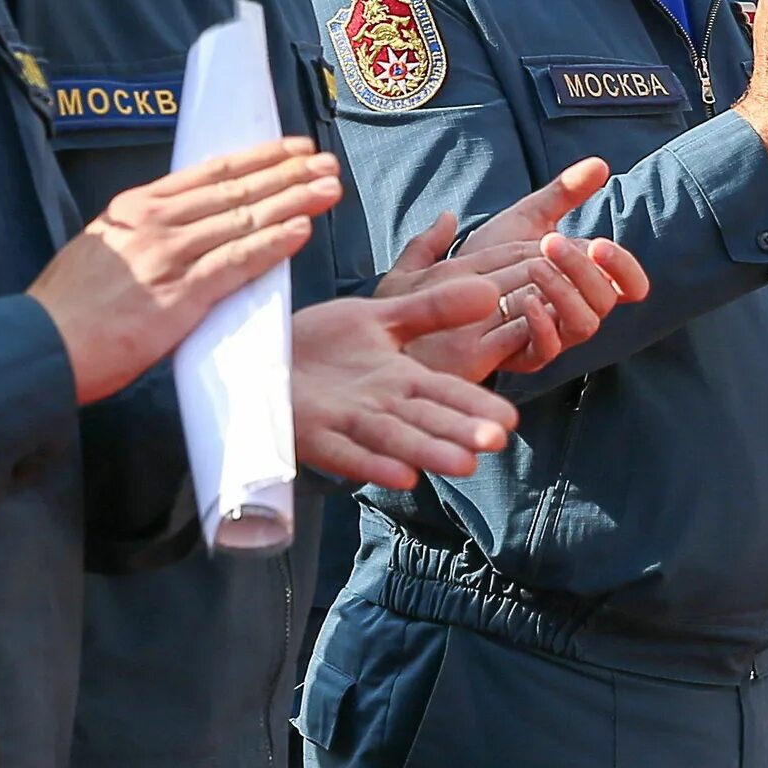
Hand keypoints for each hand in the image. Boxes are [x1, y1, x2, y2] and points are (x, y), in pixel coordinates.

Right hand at [31, 139, 339, 402]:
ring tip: (329, 189)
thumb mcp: (103, 250)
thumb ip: (141, 237)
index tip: (292, 149)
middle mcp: (156, 223)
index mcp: (136, 207)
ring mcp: (168, 257)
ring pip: (243, 220)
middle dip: (287, 173)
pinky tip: (301, 231)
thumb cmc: (67, 309)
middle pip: (235, 190)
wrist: (40, 345)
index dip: (257, 158)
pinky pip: (235, 264)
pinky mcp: (179, 297)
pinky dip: (272, 244)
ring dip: (292, 201)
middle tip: (327, 162)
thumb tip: (179, 233)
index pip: (210, 173)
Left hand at [289, 280, 520, 488]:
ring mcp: (344, 422)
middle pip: (425, 421)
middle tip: (495, 443)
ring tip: (464, 465)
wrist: (258, 351)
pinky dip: (370, 463)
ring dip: (427, 452)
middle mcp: (378, 406)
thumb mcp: (381, 316)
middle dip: (459, 432)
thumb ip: (433, 308)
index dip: (475, 406)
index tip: (509, 420)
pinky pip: (343, 451)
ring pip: (393, 439)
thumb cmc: (323, 343)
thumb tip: (489, 291)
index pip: (445, 393)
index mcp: (399, 378)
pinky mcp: (309, 432)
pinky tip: (400, 475)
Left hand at [388, 160, 650, 375]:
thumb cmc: (488, 258)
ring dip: (565, 293)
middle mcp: (576, 309)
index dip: (625, 268)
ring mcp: (553, 335)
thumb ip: (562, 193)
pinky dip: (541, 326)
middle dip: (586, 270)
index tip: (601, 244)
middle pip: (606, 300)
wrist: (440, 289)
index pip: (629, 284)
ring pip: (584, 326)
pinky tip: (522, 299)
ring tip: (535, 267)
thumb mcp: (525, 218)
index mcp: (584, 280)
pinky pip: (547, 351)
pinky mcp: (524, 356)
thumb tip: (601, 163)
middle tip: (552, 242)